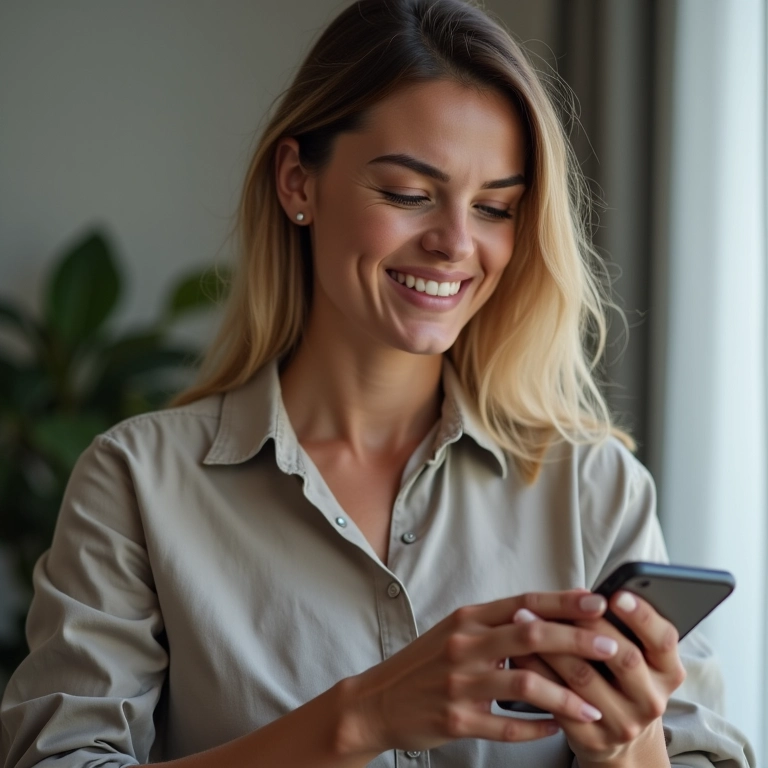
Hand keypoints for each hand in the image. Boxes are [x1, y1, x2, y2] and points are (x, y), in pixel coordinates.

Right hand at [337, 590, 621, 755]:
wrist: (379, 701)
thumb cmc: (425, 664)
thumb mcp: (455, 632)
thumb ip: (496, 624)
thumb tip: (546, 616)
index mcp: (468, 619)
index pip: (524, 603)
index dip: (563, 602)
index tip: (598, 602)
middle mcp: (465, 644)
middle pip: (530, 634)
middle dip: (576, 640)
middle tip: (612, 647)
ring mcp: (460, 682)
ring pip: (525, 683)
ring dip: (566, 695)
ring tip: (594, 706)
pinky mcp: (457, 719)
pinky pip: (507, 726)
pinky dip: (537, 729)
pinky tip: (558, 729)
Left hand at [513, 591, 685, 766]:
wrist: (616, 735)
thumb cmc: (619, 677)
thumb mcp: (634, 653)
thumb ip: (617, 625)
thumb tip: (582, 594)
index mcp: (668, 672)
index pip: (663, 639)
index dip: (642, 616)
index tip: (616, 594)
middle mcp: (651, 700)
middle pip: (624, 657)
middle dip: (589, 626)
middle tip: (560, 603)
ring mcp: (623, 723)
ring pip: (583, 677)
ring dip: (551, 645)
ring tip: (525, 618)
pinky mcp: (592, 738)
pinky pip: (559, 700)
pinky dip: (537, 671)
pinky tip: (520, 651)